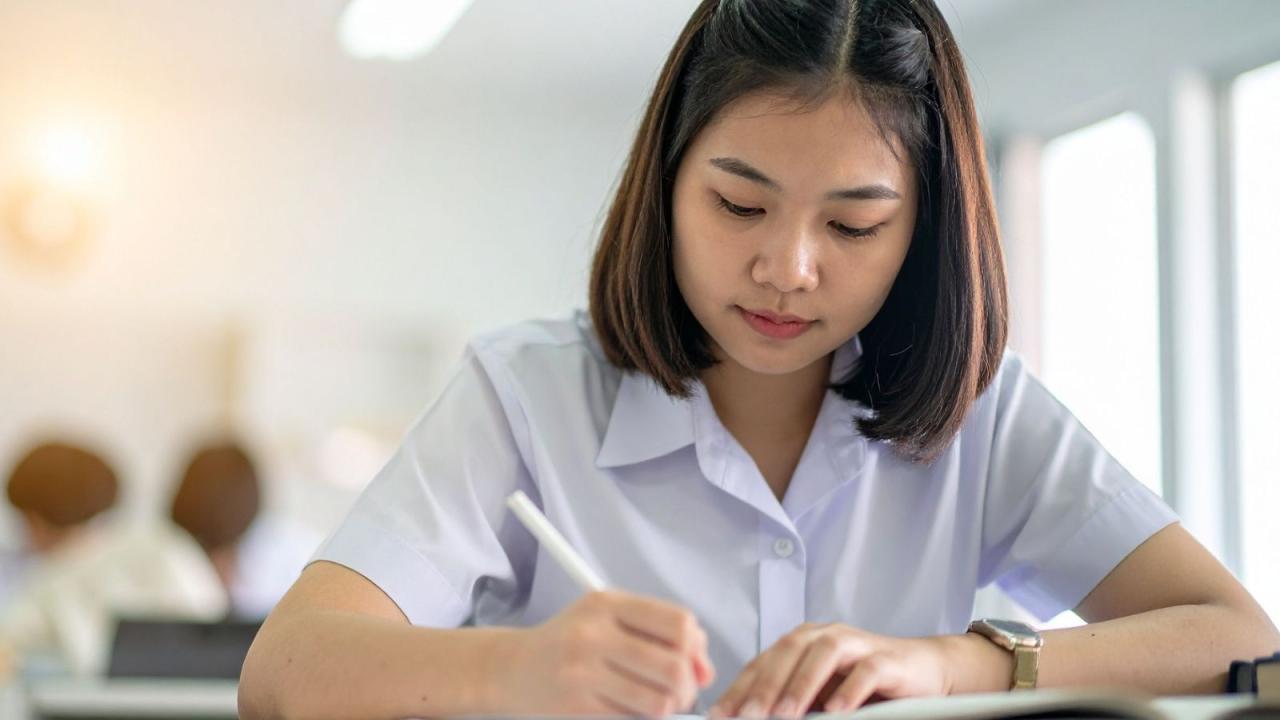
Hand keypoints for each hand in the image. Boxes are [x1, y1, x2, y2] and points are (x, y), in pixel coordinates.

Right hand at [494, 590, 715, 715]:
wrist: (511, 668)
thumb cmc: (569, 641)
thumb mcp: (608, 618)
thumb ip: (658, 632)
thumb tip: (705, 668)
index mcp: (607, 603)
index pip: (677, 622)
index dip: (697, 648)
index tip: (696, 663)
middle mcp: (594, 634)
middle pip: (673, 666)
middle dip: (689, 686)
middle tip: (682, 691)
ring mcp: (583, 672)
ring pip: (659, 701)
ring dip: (669, 707)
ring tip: (659, 702)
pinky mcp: (577, 705)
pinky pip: (633, 719)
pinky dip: (643, 718)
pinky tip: (632, 708)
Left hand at [709, 623, 954, 718]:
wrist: (923, 670)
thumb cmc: (865, 682)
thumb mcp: (821, 693)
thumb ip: (793, 702)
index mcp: (804, 642)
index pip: (765, 660)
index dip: (741, 687)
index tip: (721, 714)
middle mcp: (827, 635)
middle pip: (789, 651)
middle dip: (765, 685)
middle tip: (748, 716)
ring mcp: (858, 644)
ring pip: (824, 654)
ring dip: (802, 684)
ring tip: (785, 715)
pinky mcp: (888, 660)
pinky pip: (867, 671)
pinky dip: (850, 690)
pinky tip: (836, 710)